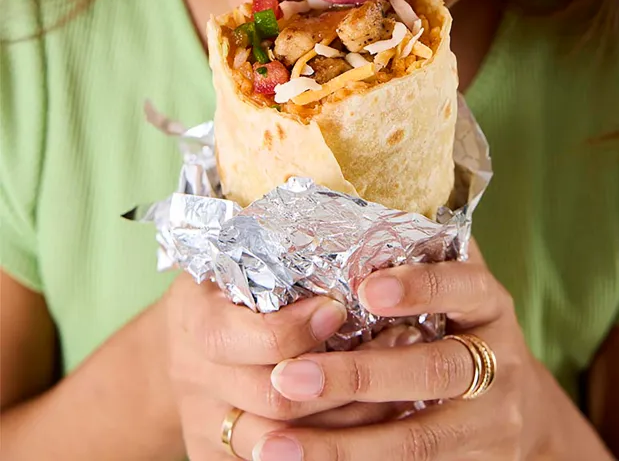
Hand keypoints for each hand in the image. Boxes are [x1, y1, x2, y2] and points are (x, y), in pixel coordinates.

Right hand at [165, 273, 418, 459]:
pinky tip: (378, 417)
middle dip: (343, 379)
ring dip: (352, 417)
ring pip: (288, 444)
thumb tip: (351, 223)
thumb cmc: (223, 289)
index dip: (296, 330)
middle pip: (274, 399)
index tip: (338, 308)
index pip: (245, 338)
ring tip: (401, 386)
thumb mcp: (234, 256)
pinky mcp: (220, 458)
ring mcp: (207, 426)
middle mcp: (196, 379)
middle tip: (396, 347)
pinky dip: (337, 443)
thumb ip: (278, 250)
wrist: (175, 349)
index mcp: (197, 319)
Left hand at [249, 242, 546, 460]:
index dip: (418, 285)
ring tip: (273, 446)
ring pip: (418, 441)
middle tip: (287, 377)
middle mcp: (498, 362)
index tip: (366, 288)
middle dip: (357, 377)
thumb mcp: (456, 286)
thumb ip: (420, 252)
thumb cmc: (461, 326)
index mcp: (487, 303)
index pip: (461, 285)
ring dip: (342, 447)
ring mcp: (491, 423)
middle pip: (433, 371)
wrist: (521, 413)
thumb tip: (349, 198)